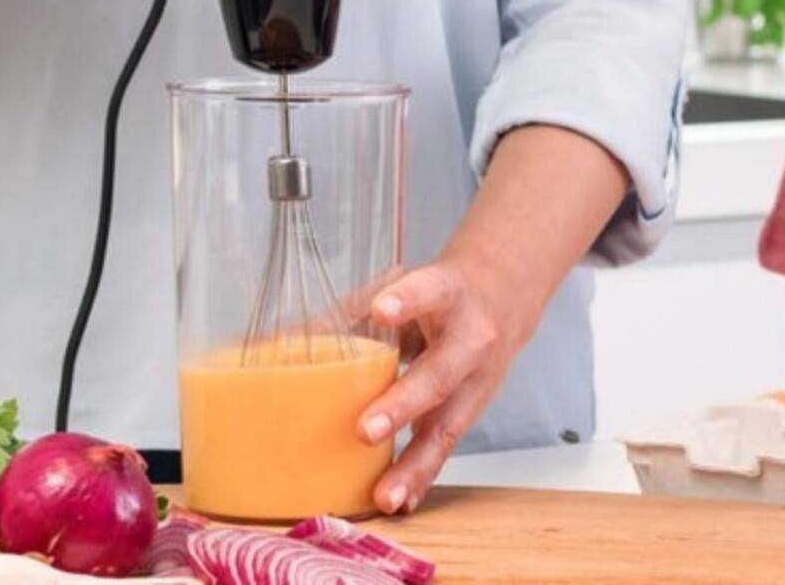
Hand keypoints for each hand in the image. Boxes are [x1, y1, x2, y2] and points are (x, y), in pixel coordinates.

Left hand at [355, 256, 538, 514]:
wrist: (505, 295)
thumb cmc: (441, 292)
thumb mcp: (403, 285)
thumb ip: (351, 313)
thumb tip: (279, 341)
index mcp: (449, 292)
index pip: (429, 291)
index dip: (407, 301)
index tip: (381, 310)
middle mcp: (471, 339)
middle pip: (439, 374)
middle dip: (403, 405)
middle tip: (366, 430)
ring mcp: (477, 381)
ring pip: (447, 425)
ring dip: (414, 464)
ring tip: (386, 494)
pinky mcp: (472, 411)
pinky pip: (446, 446)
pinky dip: (421, 475)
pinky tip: (401, 499)